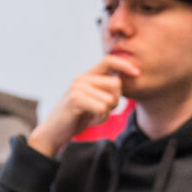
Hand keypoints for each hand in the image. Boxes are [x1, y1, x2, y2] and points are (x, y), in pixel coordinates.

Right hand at [26, 55, 140, 156]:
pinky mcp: (75, 100)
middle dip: (115, 102)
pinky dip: (99, 118)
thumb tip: (124, 79)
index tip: (137, 73)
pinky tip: (89, 120)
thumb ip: (105, 90)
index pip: (109, 60)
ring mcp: (77, 88)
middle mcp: (82, 79)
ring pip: (110, 99)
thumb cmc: (78, 117)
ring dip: (106, 114)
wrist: (55, 131)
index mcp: (87, 76)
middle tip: (101, 111)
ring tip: (92, 116)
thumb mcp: (94, 100)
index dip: (125, 65)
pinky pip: (101, 108)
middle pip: (116, 84)